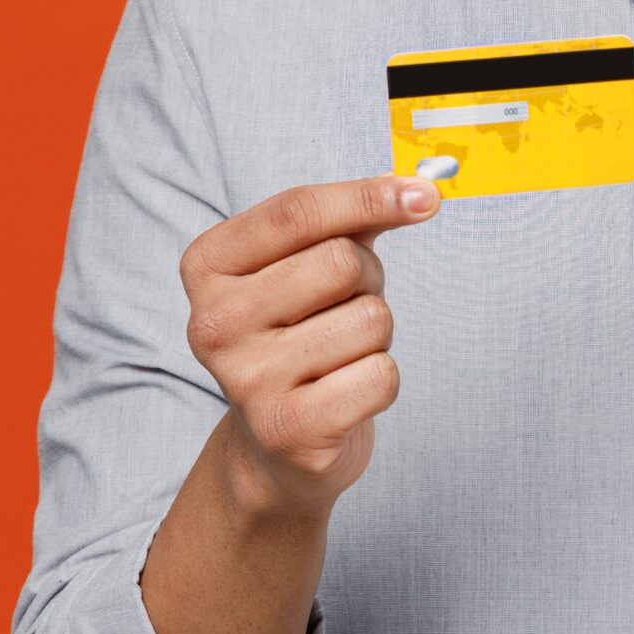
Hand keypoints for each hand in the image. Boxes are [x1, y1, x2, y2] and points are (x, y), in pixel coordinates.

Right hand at [179, 172, 444, 517]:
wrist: (277, 442)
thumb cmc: (300, 332)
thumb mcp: (309, 263)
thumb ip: (354, 219)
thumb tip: (418, 191)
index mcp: (208, 266)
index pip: (298, 211)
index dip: (370, 196)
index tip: (425, 196)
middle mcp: (213, 322)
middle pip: (341, 262)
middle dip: (369, 279)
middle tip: (346, 307)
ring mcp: (246, 380)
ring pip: (371, 319)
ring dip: (376, 334)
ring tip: (340, 353)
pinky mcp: (287, 430)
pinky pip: (381, 376)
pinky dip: (382, 380)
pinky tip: (345, 393)